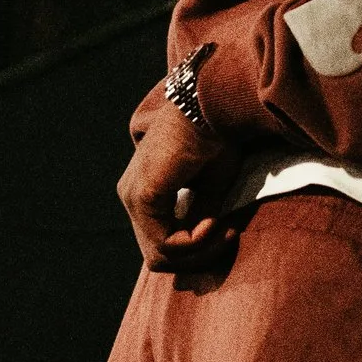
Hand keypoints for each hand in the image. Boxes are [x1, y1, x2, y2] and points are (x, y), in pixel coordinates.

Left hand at [117, 98, 237, 273]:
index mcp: (144, 191)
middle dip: (197, 255)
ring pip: (160, 254)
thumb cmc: (216, 138)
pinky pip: (165, 242)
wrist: (213, 106)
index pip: (162, 241)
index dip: (198, 248)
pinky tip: (214, 223)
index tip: (229, 231)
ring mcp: (132, 196)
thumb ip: (198, 216)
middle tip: (228, 235)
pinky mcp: (142, 195)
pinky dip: (194, 242)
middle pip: (158, 254)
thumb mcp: (211, 188)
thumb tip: (199, 246)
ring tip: (223, 228)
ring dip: (198, 250)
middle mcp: (131, 194)